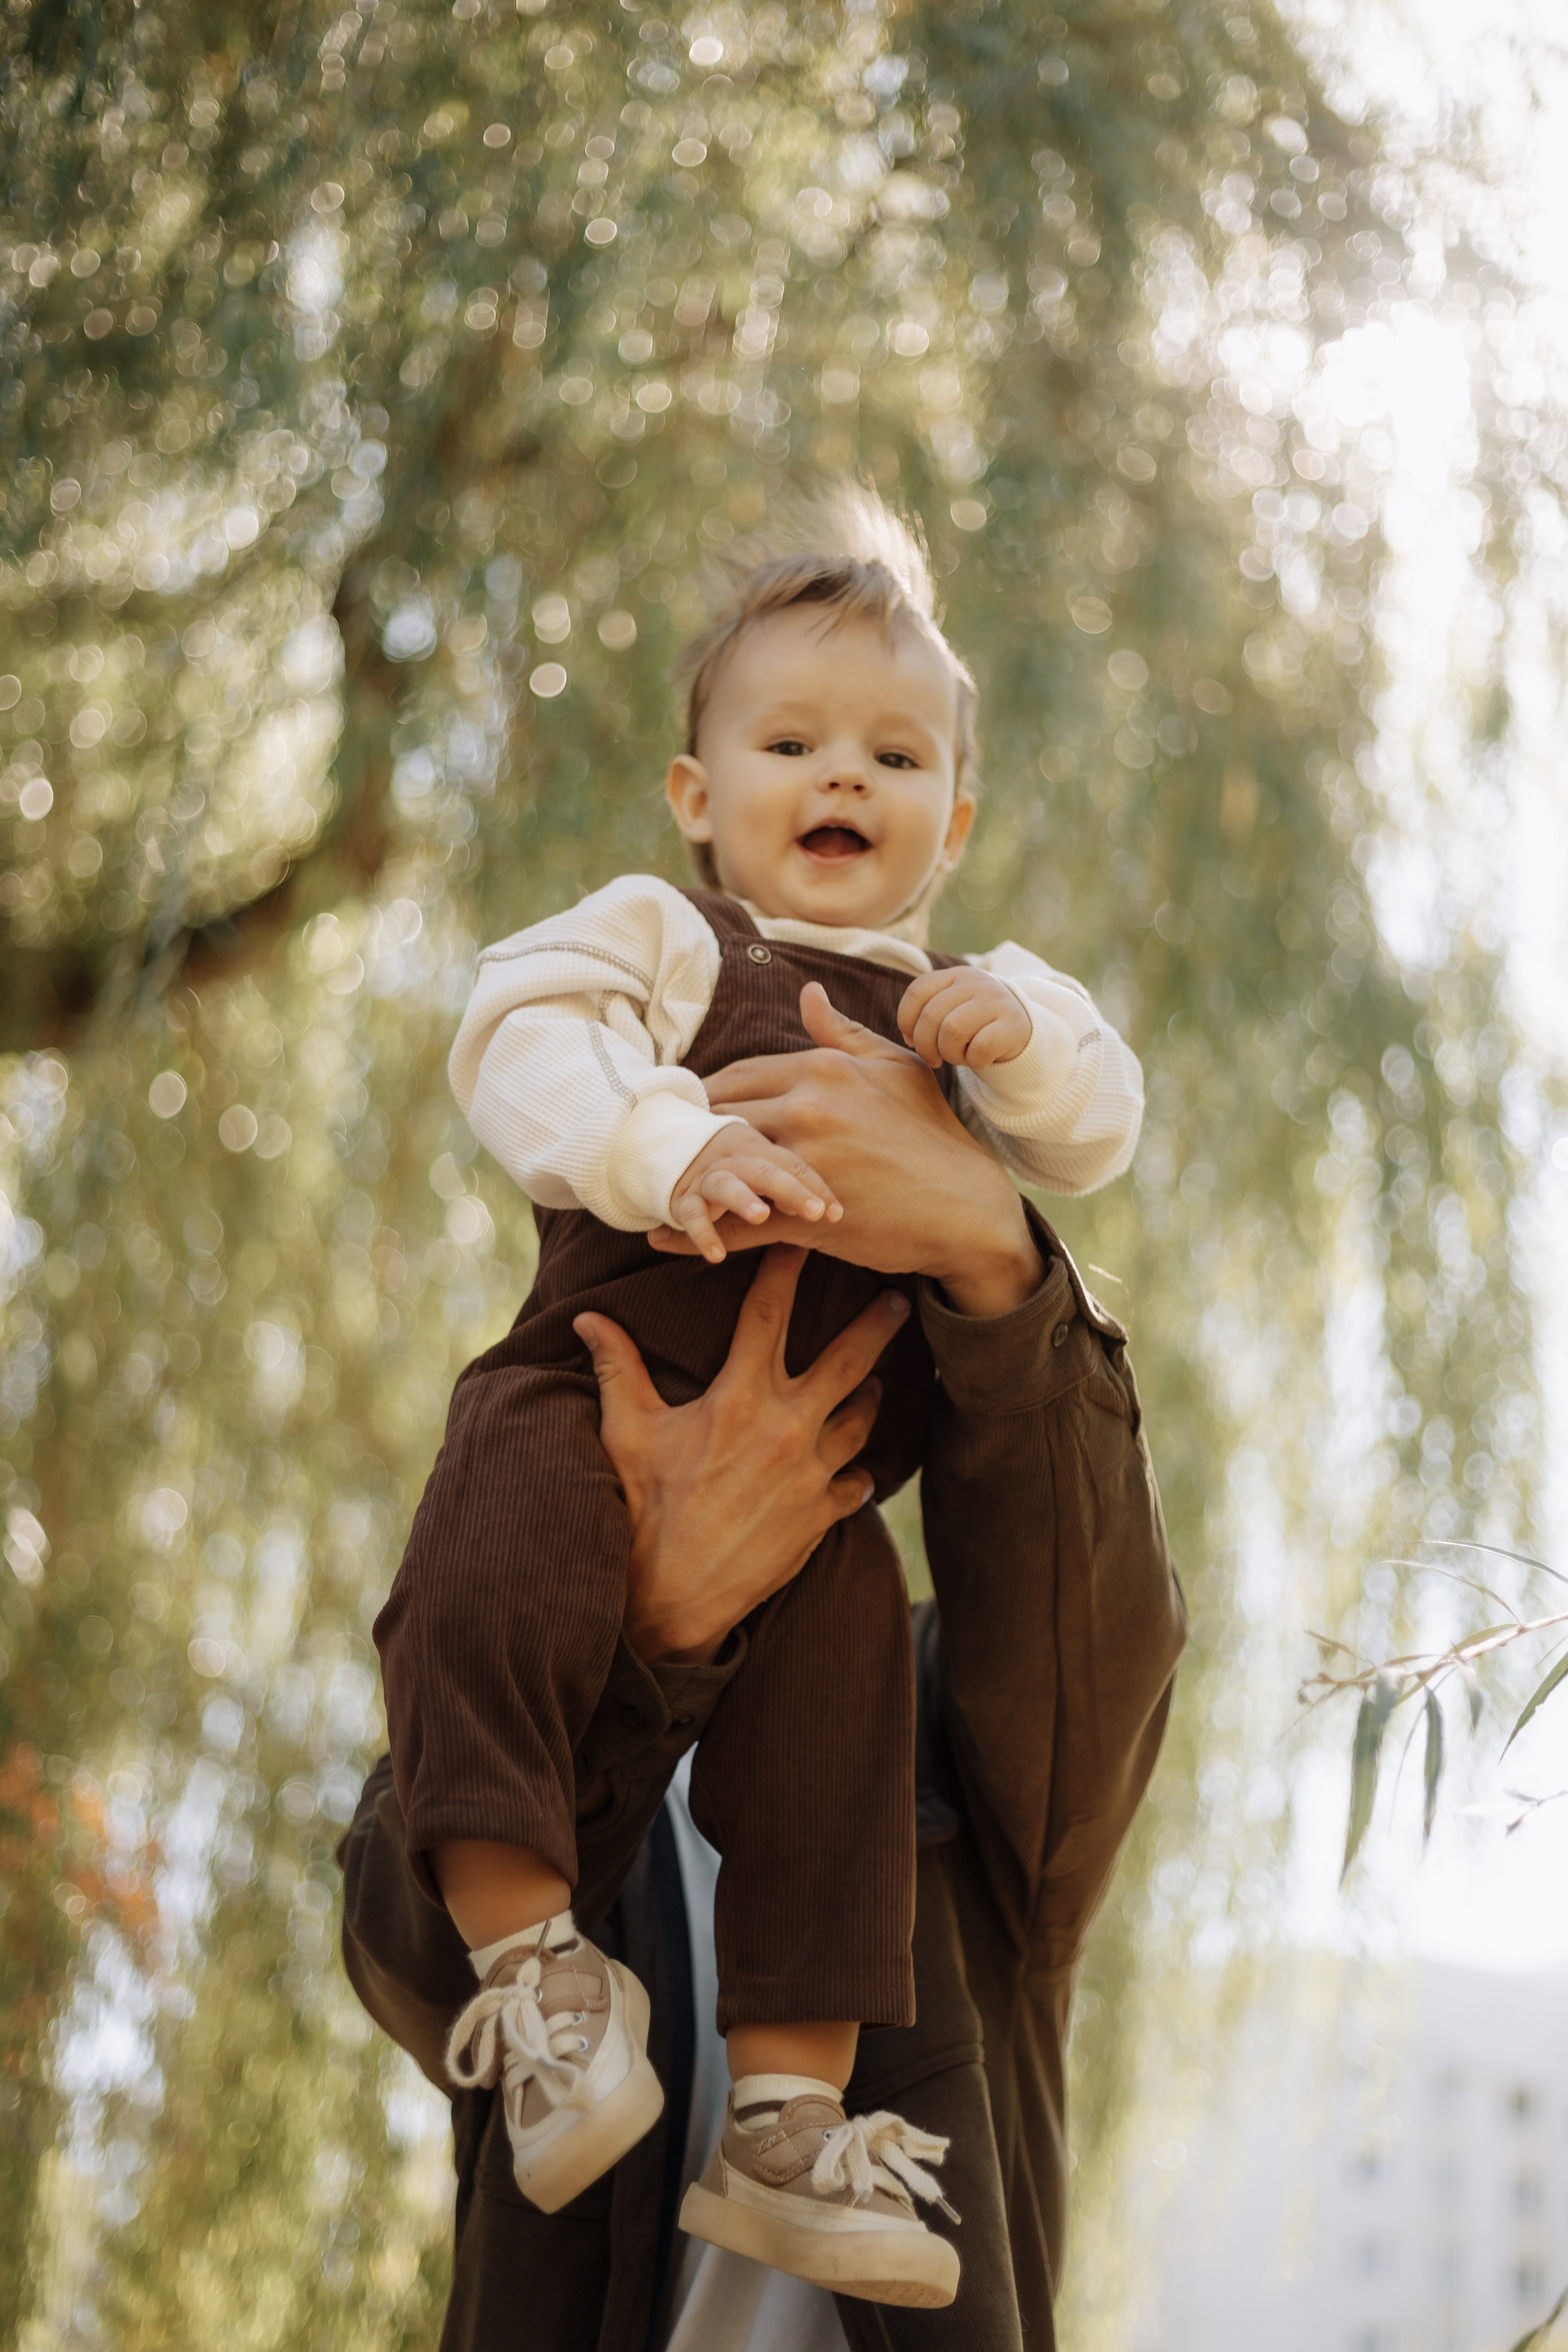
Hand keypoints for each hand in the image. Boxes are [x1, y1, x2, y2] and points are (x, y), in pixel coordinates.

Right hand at [574, 1246, 907, 1663]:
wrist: (668, 1597)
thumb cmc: (641, 1508)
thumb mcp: (625, 1432)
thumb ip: (618, 1368)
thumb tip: (588, 1318)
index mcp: (738, 1398)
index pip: (768, 1314)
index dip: (786, 1270)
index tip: (806, 1240)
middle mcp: (785, 1428)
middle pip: (848, 1360)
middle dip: (877, 1324)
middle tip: (901, 1298)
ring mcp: (811, 1473)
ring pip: (861, 1419)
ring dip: (870, 1397)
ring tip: (878, 1383)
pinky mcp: (822, 1515)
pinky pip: (856, 1483)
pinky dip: (858, 1473)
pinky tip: (859, 1469)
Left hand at [648, 983, 1042, 1318]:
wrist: (966, 1207)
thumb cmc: (932, 1134)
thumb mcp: (894, 1068)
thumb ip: (842, 1033)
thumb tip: (807, 993)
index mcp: (822, 1069)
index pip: (735, 1074)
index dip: (704, 1096)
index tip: (687, 1111)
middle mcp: (808, 1108)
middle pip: (718, 1115)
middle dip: (687, 1133)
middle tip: (661, 1149)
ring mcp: (806, 1161)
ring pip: (720, 1165)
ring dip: (682, 1178)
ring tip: (653, 1187)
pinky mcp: (807, 1214)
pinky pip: (736, 1222)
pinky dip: (695, 1231)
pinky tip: (663, 1237)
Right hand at [670, 1120, 841, 1263]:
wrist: (671, 1141)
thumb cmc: (736, 1163)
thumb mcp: (765, 1165)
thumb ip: (793, 1182)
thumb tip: (833, 1212)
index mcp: (761, 1146)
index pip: (794, 1164)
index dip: (817, 1187)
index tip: (838, 1215)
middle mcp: (734, 1157)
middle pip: (766, 1169)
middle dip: (792, 1190)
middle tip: (815, 1213)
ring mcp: (708, 1176)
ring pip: (726, 1184)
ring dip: (742, 1199)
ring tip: (760, 1216)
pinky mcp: (684, 1197)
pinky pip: (692, 1214)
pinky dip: (702, 1234)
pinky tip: (717, 1256)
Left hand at [898, 966, 1030, 1071]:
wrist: (1021, 1029)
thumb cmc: (975, 1024)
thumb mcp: (951, 1009)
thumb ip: (926, 1014)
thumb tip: (909, 1038)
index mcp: (956, 975)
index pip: (917, 992)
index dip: (906, 1021)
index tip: (912, 1041)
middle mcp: (976, 983)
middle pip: (931, 1016)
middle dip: (926, 1046)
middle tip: (934, 1058)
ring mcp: (995, 1001)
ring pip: (952, 1031)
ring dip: (950, 1053)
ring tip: (959, 1056)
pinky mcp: (1012, 1025)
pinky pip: (979, 1048)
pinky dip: (974, 1061)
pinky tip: (979, 1059)